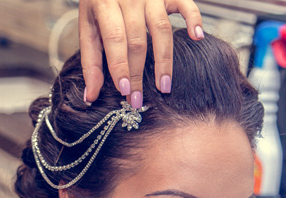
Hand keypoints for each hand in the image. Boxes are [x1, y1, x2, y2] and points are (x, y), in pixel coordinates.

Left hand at [79, 0, 202, 106]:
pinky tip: (197, 37)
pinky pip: (185, 4)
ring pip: (161, 29)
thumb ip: (90, 62)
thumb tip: (91, 97)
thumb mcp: (88, 29)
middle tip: (138, 100)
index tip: (124, 90)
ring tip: (164, 86)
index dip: (120, 65)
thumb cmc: (99, 6)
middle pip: (137, 40)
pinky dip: (194, 19)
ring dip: (164, 60)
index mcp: (104, 4)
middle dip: (138, 73)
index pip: (114, 38)